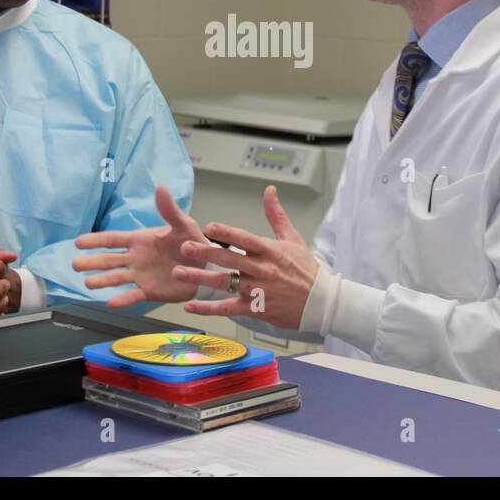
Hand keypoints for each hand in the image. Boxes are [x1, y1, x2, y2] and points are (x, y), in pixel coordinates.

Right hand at [73, 185, 205, 307]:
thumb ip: (169, 209)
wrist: (206, 266)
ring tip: (89, 283)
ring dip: (102, 280)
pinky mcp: (149, 290)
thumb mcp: (182, 224)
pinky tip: (111, 302)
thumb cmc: (192, 242)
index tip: (78, 242)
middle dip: (92, 262)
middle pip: (108, 259)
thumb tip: (161, 188)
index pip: (112, 239)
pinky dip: (123, 299)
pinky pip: (133, 295)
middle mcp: (135, 258)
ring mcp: (140, 275)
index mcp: (139, 240)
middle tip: (75, 264)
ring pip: (116, 278)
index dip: (95, 240)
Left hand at [173, 186, 319, 328]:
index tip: (209, 227)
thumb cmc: (305, 269)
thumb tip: (269, 190)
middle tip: (186, 247)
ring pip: (224, 283)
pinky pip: (228, 309)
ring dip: (200, 278)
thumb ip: (276, 214)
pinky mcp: (255, 309)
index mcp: (270, 251)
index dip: (227, 233)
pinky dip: (208, 308)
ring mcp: (257, 290)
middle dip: (206, 253)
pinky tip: (190, 306)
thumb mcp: (293, 238)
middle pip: (230, 260)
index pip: (245, 239)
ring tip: (180, 273)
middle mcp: (262, 270)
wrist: (320, 302)